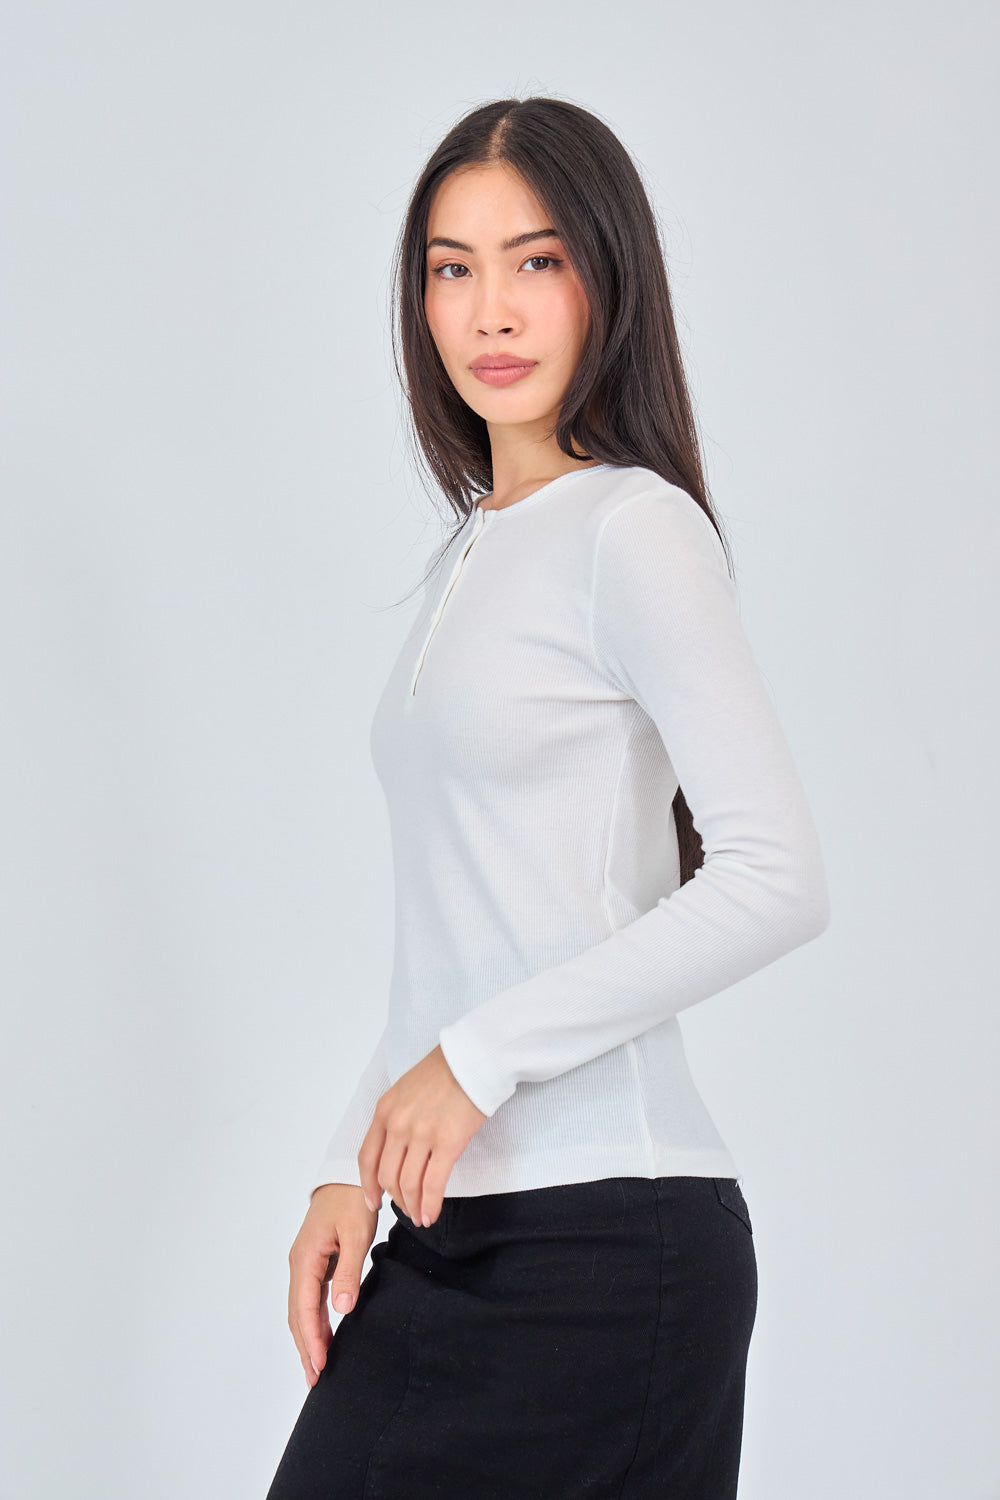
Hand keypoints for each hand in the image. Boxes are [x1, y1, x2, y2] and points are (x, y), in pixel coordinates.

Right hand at [287, 1182, 378, 1387]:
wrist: (348, 1177)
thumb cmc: (353, 1201)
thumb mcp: (356, 1234)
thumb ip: (349, 1271)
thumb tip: (341, 1310)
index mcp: (305, 1257)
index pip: (304, 1306)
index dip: (311, 1338)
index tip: (319, 1364)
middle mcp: (299, 1263)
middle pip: (297, 1313)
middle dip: (305, 1346)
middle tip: (315, 1379)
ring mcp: (305, 1263)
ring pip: (301, 1308)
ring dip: (308, 1337)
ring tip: (316, 1367)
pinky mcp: (315, 1263)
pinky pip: (310, 1298)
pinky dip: (314, 1320)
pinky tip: (323, 1337)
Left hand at [358, 1044, 487, 1228]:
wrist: (474, 1058)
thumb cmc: (446, 1071)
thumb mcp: (406, 1089)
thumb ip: (396, 1116)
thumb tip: (397, 1148)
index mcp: (385, 1110)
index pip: (367, 1157)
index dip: (367, 1185)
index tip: (373, 1201)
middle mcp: (398, 1123)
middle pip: (386, 1175)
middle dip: (395, 1199)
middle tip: (404, 1209)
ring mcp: (421, 1134)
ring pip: (408, 1184)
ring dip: (412, 1206)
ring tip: (420, 1217)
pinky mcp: (448, 1142)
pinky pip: (433, 1184)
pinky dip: (430, 1205)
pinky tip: (431, 1214)